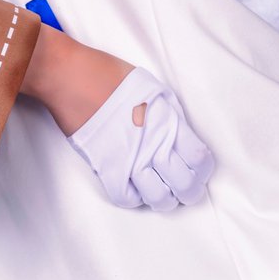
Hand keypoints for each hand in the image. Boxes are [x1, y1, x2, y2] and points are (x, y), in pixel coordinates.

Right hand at [67, 68, 213, 211]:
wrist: (76, 80)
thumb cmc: (112, 78)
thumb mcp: (156, 90)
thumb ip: (171, 116)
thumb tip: (179, 137)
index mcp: (170, 123)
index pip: (199, 159)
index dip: (202, 170)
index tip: (198, 170)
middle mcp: (154, 145)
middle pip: (184, 183)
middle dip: (189, 191)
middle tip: (186, 190)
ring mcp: (130, 160)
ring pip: (158, 198)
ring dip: (164, 200)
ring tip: (163, 195)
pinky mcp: (107, 169)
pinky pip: (126, 198)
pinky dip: (133, 199)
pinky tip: (135, 189)